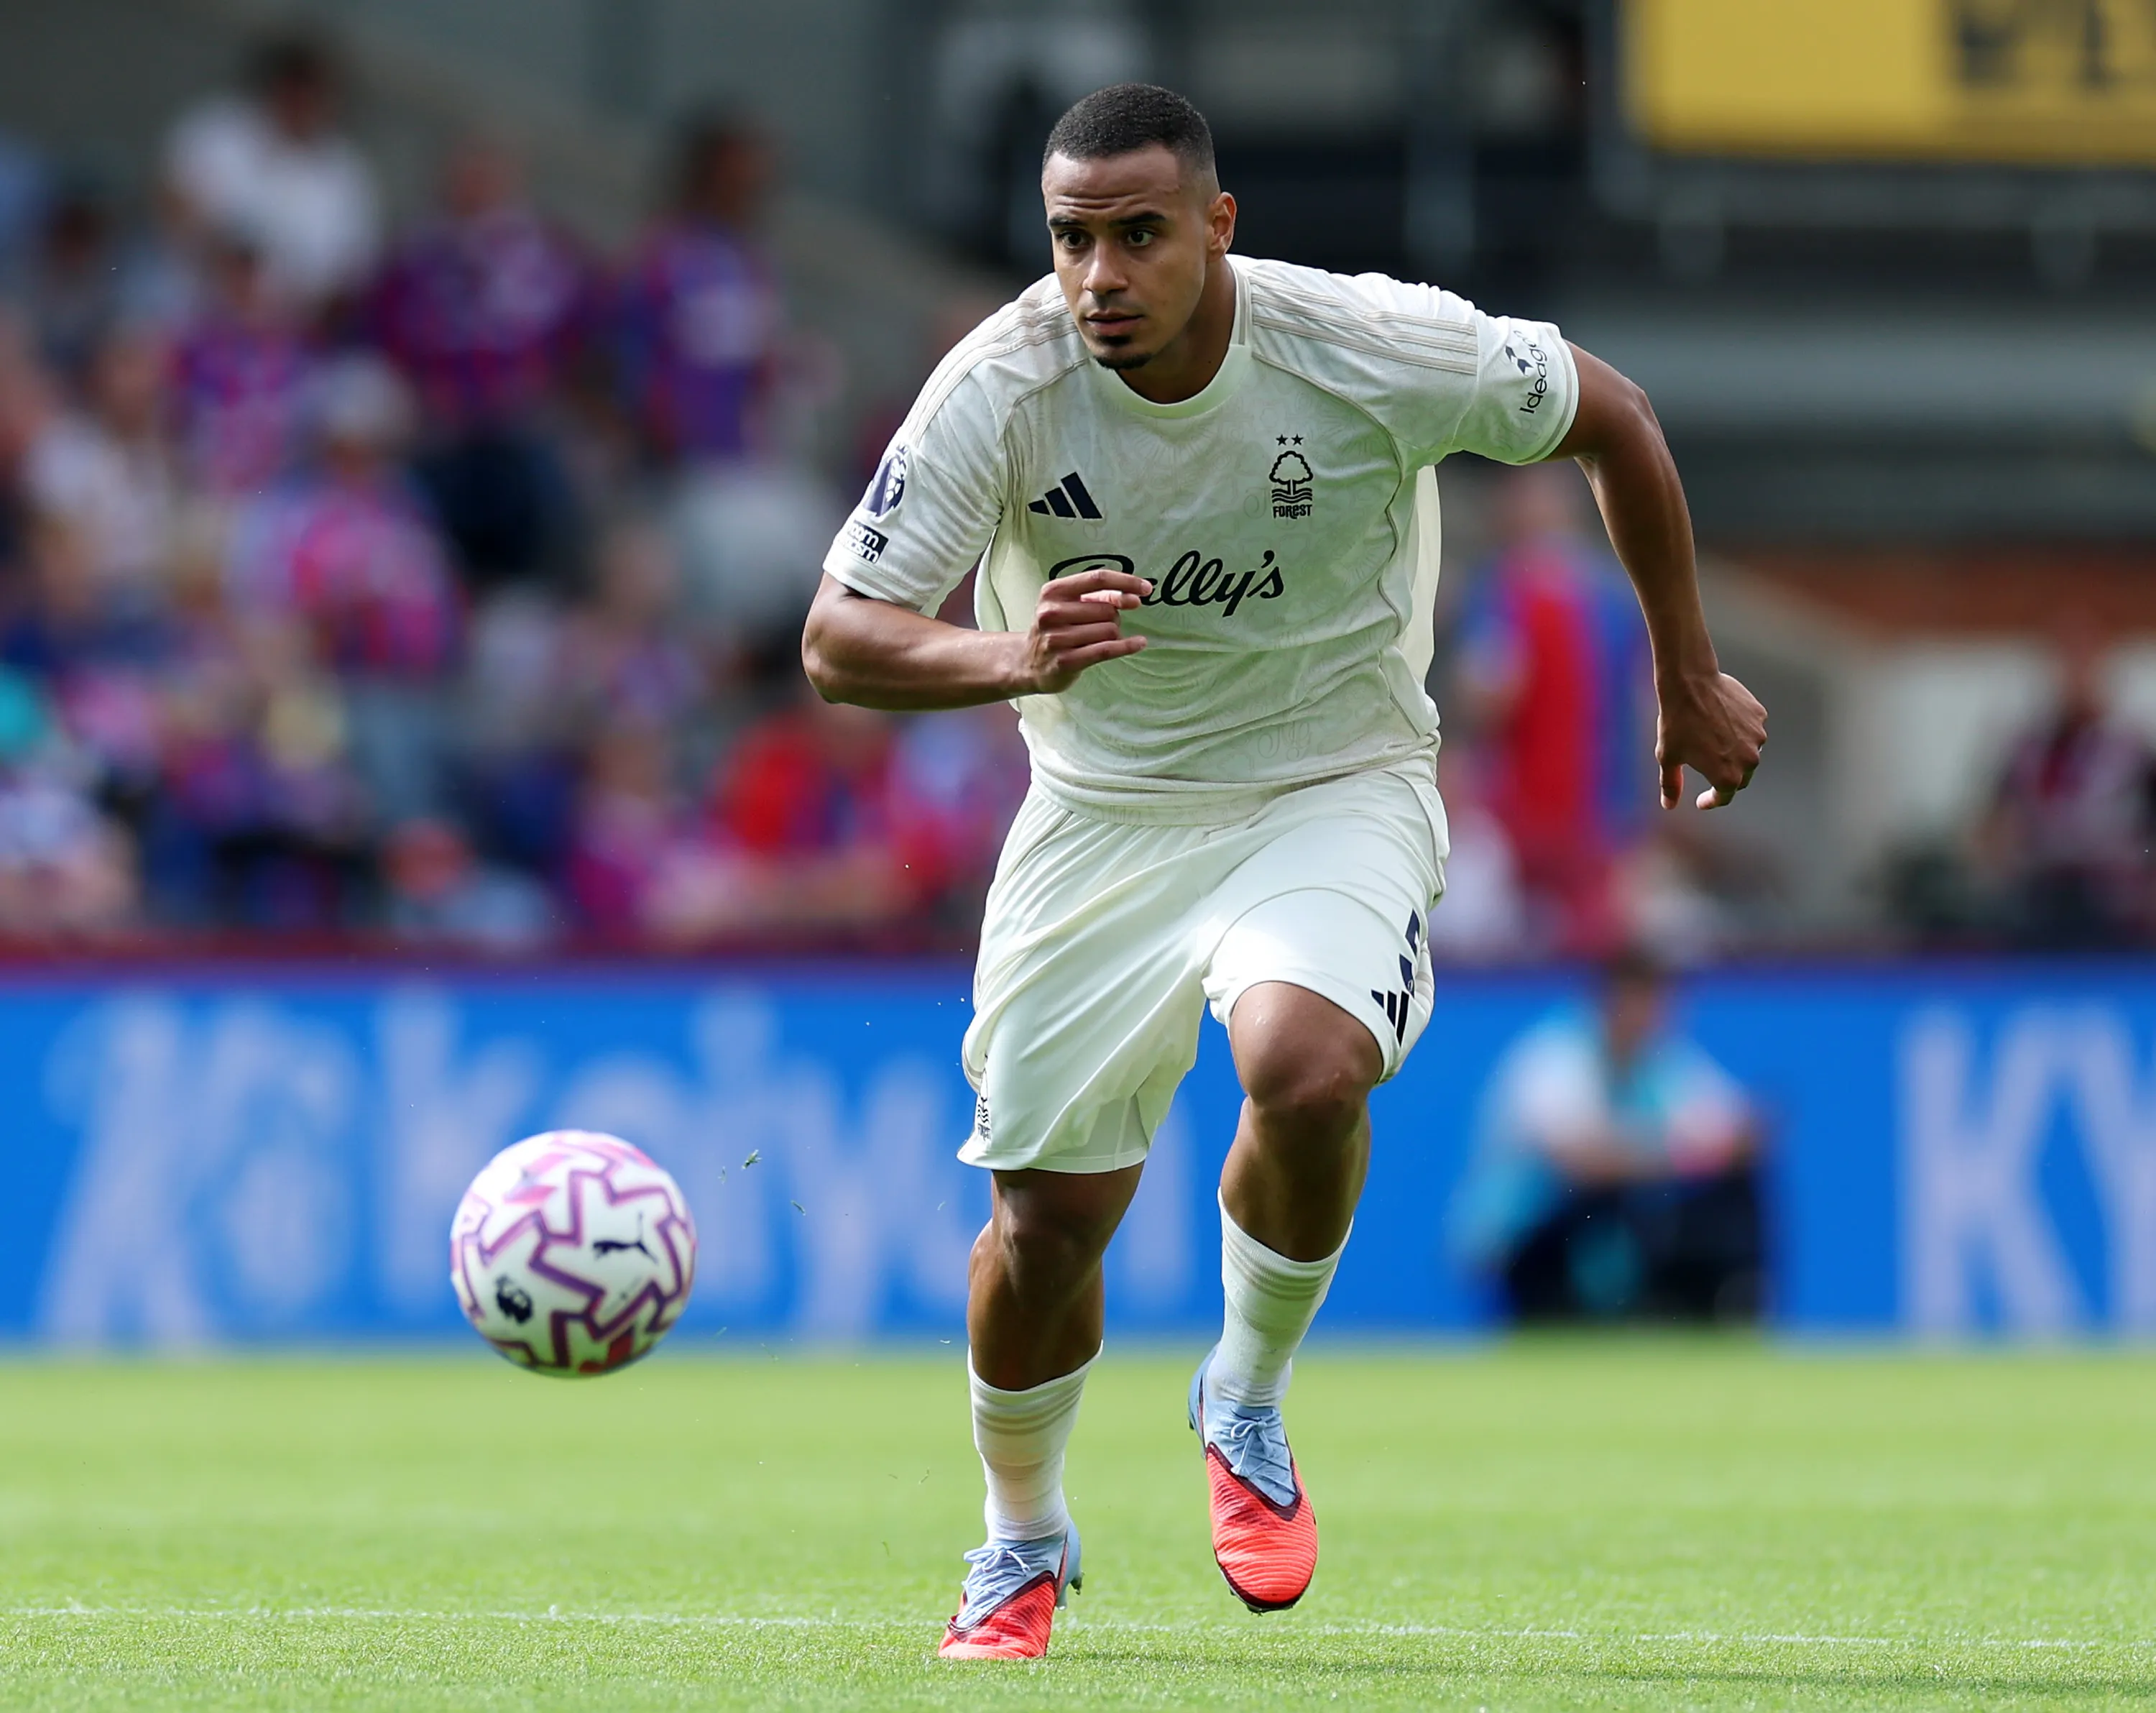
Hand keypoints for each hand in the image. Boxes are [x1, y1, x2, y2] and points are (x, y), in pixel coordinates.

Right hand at [1020, 564, 1150, 692]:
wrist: (1028, 663)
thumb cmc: (1056, 629)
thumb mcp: (1070, 605)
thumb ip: (1101, 597)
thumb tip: (1134, 597)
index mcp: (1053, 592)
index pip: (1097, 579)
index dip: (1125, 582)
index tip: (1146, 588)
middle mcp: (1051, 613)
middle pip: (1107, 609)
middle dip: (1114, 617)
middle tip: (1100, 626)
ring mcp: (1057, 638)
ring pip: (1109, 631)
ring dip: (1113, 635)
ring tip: (1096, 639)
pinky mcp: (1066, 661)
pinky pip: (1107, 650)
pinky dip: (1127, 646)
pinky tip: (1140, 643)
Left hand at [1656, 668, 1765, 809]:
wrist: (1690, 684)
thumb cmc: (1676, 723)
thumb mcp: (1668, 757)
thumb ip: (1671, 784)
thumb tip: (1668, 805)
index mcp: (1727, 777)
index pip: (1724, 797)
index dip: (1712, 800)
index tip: (1702, 800)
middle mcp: (1748, 760)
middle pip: (1741, 777)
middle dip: (1726, 778)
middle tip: (1709, 770)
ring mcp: (1757, 737)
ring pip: (1748, 752)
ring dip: (1734, 752)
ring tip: (1713, 739)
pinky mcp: (1759, 716)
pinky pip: (1751, 729)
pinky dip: (1740, 730)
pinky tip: (1722, 720)